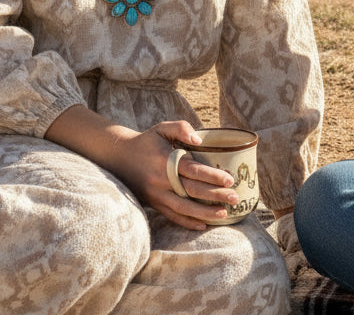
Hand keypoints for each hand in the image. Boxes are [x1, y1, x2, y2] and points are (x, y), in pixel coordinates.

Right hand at [123, 122, 241, 230]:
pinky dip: (187, 222)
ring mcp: (156, 195)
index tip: (230, 180)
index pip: (193, 170)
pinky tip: (203, 225)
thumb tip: (199, 141)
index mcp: (165, 160)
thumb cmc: (147, 140)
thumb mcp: (162, 127)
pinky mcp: (153, 204)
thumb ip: (181, 128)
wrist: (119, 157)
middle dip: (215, 196)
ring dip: (204, 213)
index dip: (212, 176)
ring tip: (224, 214)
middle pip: (192, 190)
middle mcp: (161, 180)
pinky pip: (171, 216)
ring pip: (183, 207)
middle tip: (235, 198)